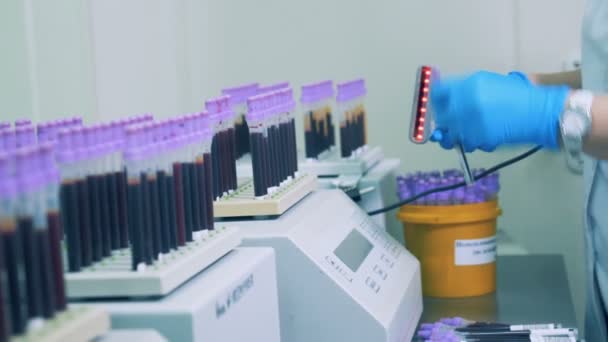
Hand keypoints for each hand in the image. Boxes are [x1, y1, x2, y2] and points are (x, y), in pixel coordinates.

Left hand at [430, 71, 569, 151]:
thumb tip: (446, 98)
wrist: (536, 112)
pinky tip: (480, 136)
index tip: (434, 105)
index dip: (434, 99)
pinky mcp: (479, 139)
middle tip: (447, 123)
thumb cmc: (515, 94)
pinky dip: (470, 142)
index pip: (438, 92)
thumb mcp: (487, 82)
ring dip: (454, 135)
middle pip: (439, 116)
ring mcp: (471, 122)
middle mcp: (466, 103)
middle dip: (442, 121)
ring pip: (449, 134)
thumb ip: (464, 89)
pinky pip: (466, 143)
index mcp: (468, 85)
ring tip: (465, 131)